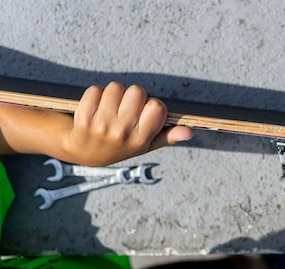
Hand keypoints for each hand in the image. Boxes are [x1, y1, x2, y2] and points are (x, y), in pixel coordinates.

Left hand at [63, 82, 192, 165]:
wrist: (84, 153)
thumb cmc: (120, 145)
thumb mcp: (146, 145)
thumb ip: (168, 136)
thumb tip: (190, 132)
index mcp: (141, 139)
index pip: (157, 107)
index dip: (152, 105)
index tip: (144, 114)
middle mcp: (122, 133)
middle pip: (137, 92)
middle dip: (133, 96)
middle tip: (126, 110)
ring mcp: (102, 125)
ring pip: (116, 88)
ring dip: (114, 94)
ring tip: (110, 109)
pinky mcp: (84, 117)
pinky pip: (96, 90)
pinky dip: (97, 95)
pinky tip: (96, 108)